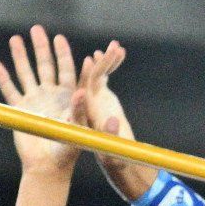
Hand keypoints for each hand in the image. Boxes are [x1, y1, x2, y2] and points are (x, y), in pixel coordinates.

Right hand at [0, 26, 83, 173]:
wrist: (48, 167)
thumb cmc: (68, 151)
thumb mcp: (77, 130)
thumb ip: (79, 111)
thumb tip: (81, 91)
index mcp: (67, 97)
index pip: (66, 70)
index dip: (63, 54)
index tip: (58, 38)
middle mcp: (50, 95)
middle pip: (45, 66)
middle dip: (40, 48)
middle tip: (37, 29)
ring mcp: (34, 101)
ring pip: (26, 74)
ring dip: (20, 57)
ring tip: (15, 39)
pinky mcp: (20, 111)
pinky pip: (10, 91)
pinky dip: (3, 79)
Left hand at [76, 40, 160, 200]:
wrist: (113, 156)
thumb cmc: (111, 158)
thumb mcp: (110, 151)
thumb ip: (110, 136)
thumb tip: (114, 120)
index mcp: (83, 115)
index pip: (83, 92)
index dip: (88, 77)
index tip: (91, 62)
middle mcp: (85, 103)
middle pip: (91, 78)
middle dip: (100, 63)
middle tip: (111, 49)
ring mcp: (92, 96)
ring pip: (97, 73)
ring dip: (107, 60)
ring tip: (117, 47)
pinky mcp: (101, 93)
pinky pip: (105, 74)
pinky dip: (112, 64)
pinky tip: (121, 52)